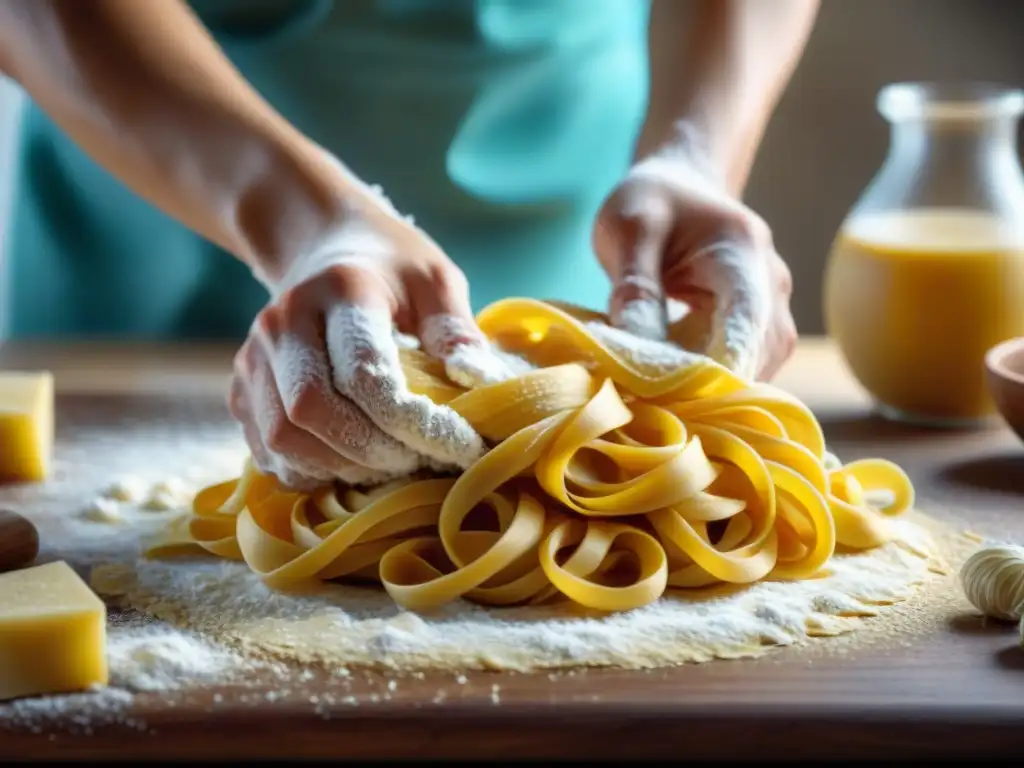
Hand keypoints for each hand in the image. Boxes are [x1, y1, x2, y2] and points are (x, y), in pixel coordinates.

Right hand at [230, 186, 517, 489]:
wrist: (320, 247)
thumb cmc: (391, 269)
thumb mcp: (435, 280)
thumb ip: (456, 330)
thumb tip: (482, 382)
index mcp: (340, 290)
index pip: (364, 374)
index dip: (410, 423)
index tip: (457, 445)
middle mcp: (284, 321)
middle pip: (311, 410)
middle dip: (371, 452)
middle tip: (418, 462)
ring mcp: (254, 356)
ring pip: (282, 437)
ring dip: (339, 467)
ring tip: (388, 467)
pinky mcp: (242, 386)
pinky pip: (266, 450)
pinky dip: (308, 472)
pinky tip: (349, 466)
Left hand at [593, 146, 795, 380]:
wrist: (678, 186)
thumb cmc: (651, 203)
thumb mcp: (627, 230)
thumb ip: (633, 284)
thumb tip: (635, 347)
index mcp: (742, 250)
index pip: (747, 319)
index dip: (719, 363)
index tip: (678, 392)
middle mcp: (771, 282)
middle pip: (759, 352)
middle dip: (715, 383)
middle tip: (660, 405)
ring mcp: (771, 308)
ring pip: (758, 366)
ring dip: (716, 386)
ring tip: (665, 396)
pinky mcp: (758, 328)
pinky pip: (746, 365)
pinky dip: (714, 380)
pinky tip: (675, 385)